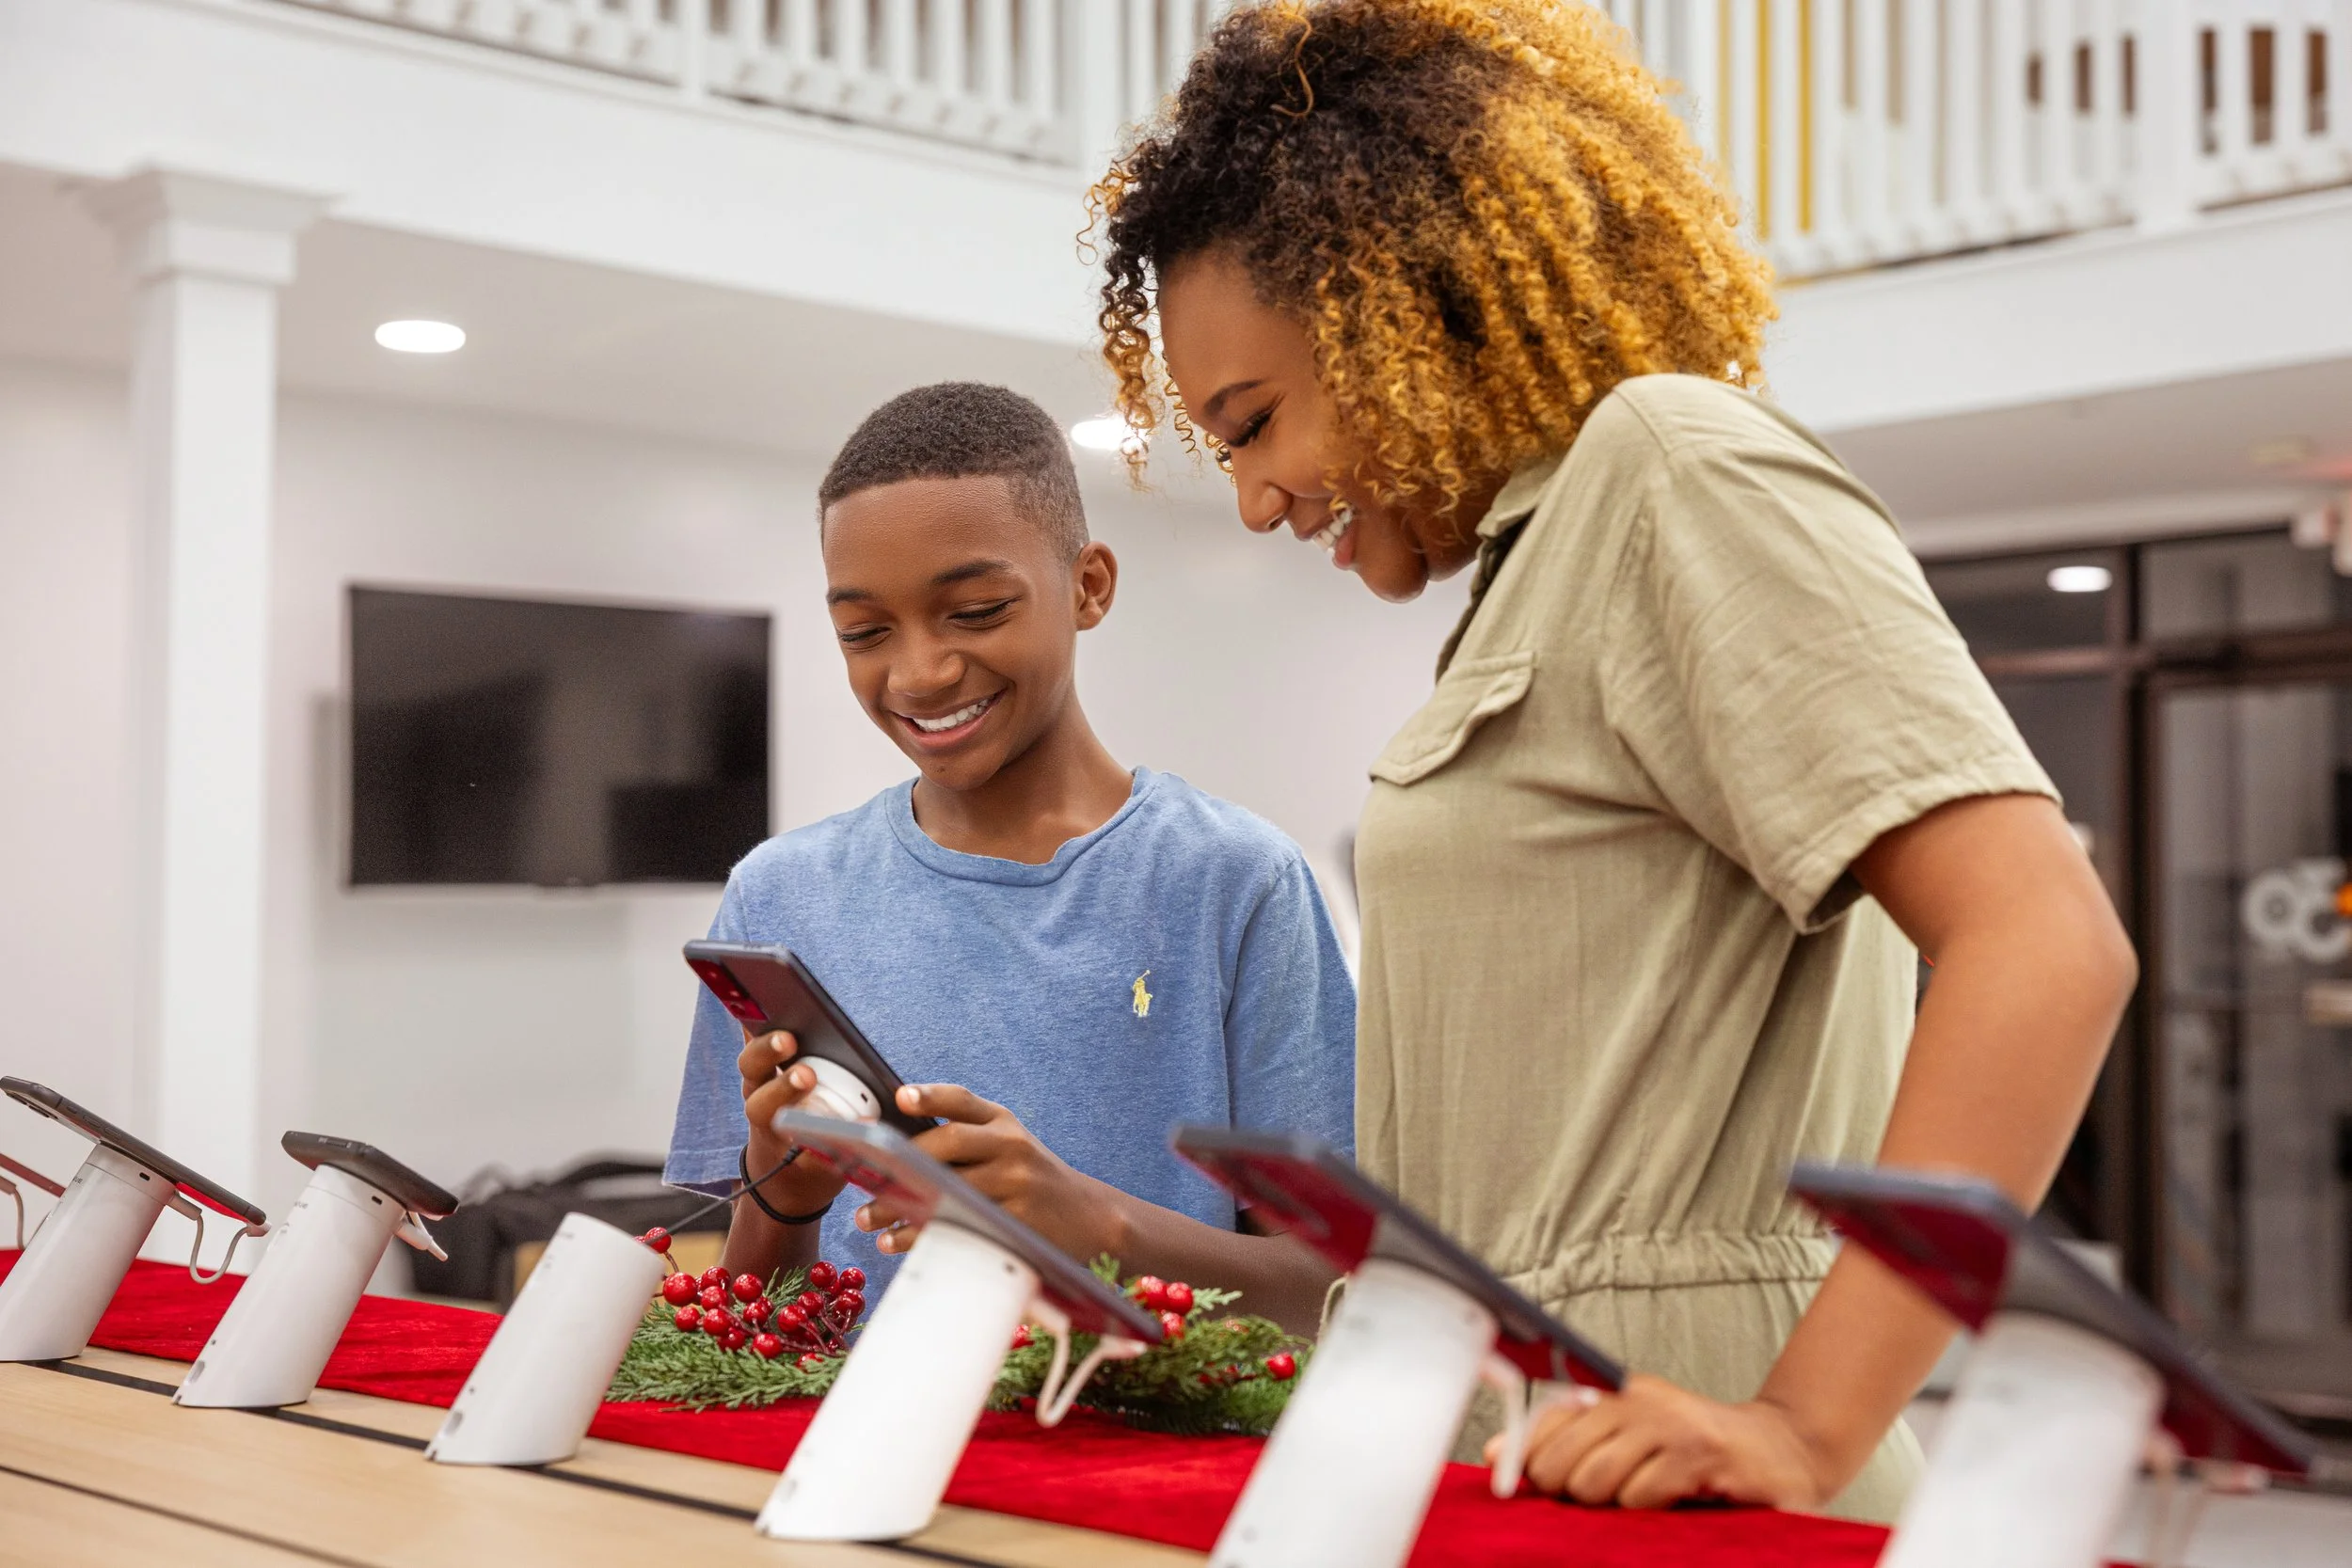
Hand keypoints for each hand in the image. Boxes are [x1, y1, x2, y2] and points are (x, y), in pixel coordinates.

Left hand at [736, 1027, 846, 1217]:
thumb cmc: (808, 1168)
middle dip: (771, 1052)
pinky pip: (755, 1030)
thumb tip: (865, 1124)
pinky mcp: (768, 1059)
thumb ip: (837, 1149)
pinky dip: (759, 1014)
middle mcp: (759, 1094)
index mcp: (769, 1123)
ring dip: (768, 1028)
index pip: (765, 1105)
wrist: (785, 1173)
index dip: (782, 1088)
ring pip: (753, 1046)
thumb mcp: (821, 1171)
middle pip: (752, 1067)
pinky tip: (770, 990)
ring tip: (790, 1010)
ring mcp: (761, 1074)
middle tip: (793, 1040)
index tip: (806, 1076)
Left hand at [852, 1084, 1127, 1259]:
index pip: (963, 1101)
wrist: (1090, 1218)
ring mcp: (1017, 1185)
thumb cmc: (1031, 1181)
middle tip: (864, 1178)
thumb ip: (966, 1140)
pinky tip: (896, 1241)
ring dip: (901, 1205)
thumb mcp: (1010, 1147)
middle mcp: (1012, 1146)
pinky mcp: (1017, 1222)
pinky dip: (922, 1235)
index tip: (900, 1097)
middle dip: (902, 1160)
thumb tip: (892, 1148)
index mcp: (1004, 1123)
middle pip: (950, 1142)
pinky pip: (959, 1225)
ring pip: (949, 1189)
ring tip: (867, 1219)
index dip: (931, 1096)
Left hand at [1488, 1374, 1835, 1509]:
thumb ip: (1568, 1442)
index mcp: (1614, 1392)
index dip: (1528, 1460)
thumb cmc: (1697, 1454)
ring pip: (1596, 1481)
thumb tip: (1498, 1454)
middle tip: (1605, 1497)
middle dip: (1570, 1493)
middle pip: (1559, 1460)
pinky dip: (1650, 1509)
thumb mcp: (1632, 1438)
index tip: (1529, 1484)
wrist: (1783, 1451)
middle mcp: (1637, 1400)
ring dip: (1614, 1504)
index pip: (1542, 1421)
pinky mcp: (1700, 1453)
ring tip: (1644, 1497)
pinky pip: (1641, 1495)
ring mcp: (1669, 1424)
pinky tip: (1677, 1498)